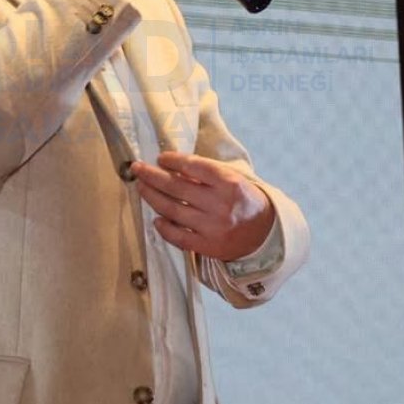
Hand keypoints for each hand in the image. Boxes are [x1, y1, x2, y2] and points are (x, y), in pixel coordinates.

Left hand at [130, 151, 275, 261]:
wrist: (265, 233)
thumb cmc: (243, 200)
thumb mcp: (233, 179)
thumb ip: (207, 173)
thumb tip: (172, 166)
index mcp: (229, 183)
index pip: (194, 167)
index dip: (173, 160)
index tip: (160, 158)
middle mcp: (220, 204)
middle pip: (177, 187)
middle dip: (152, 176)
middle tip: (138, 168)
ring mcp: (213, 227)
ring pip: (173, 210)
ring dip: (153, 197)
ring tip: (142, 188)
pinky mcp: (208, 246)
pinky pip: (178, 237)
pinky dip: (164, 228)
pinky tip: (156, 218)